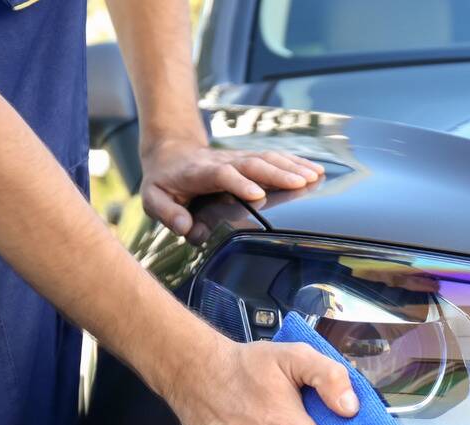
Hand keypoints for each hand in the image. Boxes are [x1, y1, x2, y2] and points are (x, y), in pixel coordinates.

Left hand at [140, 136, 324, 235]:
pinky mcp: (248, 160)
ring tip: (315, 176)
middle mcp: (222, 162)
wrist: (171, 151)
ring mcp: (237, 159)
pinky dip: (296, 162)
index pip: (221, 174)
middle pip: (252, 164)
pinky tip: (315, 170)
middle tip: (302, 183)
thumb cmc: (164, 181)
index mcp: (199, 173)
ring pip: (267, 158)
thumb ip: (167, 213)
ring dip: (292, 166)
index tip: (257, 194)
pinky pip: (274, 158)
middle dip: (278, 173)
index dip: (238, 182)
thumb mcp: (153, 198)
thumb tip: (186, 228)